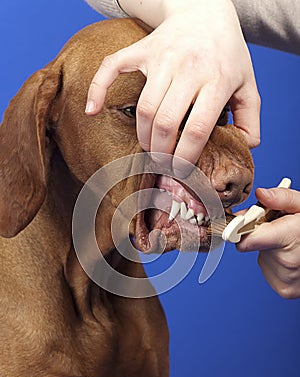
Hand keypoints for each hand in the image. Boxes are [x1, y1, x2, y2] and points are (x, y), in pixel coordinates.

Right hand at [85, 0, 260, 164]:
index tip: (180, 171)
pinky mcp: (141, 50)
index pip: (197, 129)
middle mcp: (187, 68)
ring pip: (144, 109)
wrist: (206, 10)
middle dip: (161, 152)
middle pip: (166, 123)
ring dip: (143, 137)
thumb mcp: (248, 82)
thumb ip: (250, 117)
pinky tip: (91, 111)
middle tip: (163, 163)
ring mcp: (161, 58)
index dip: (186, 157)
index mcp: (216, 79)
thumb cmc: (226, 52)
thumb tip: (245, 146)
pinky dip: (97, 90)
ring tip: (150, 148)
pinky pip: (111, 68)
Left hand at [237, 187, 299, 298]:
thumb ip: (283, 198)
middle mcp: (286, 263)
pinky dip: (276, 261)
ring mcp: (285, 280)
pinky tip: (292, 254)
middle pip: (251, 244)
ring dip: (270, 247)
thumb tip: (260, 194)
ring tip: (290, 242)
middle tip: (280, 227)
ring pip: (260, 256)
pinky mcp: (285, 290)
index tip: (240, 222)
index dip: (239, 228)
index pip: (245, 240)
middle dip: (261, 233)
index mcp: (289, 237)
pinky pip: (268, 269)